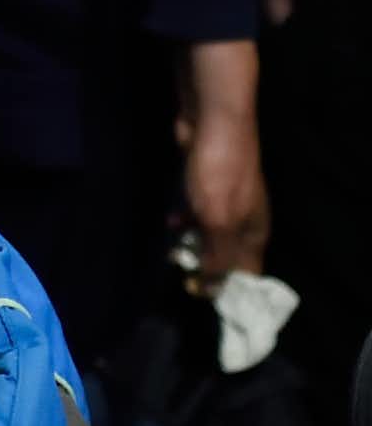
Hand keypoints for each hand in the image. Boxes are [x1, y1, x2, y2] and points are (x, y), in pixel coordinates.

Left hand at [175, 41, 268, 288]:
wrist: (211, 121)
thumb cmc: (218, 175)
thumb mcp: (217, 223)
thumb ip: (217, 258)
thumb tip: (213, 292)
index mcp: (255, 235)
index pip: (248, 276)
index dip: (230, 293)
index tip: (207, 305)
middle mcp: (245, 221)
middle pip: (228, 256)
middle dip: (207, 269)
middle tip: (182, 281)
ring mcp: (226, 200)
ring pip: (210, 233)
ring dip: (192, 245)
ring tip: (172, 256)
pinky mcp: (206, 183)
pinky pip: (197, 211)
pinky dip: (185, 220)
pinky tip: (170, 224)